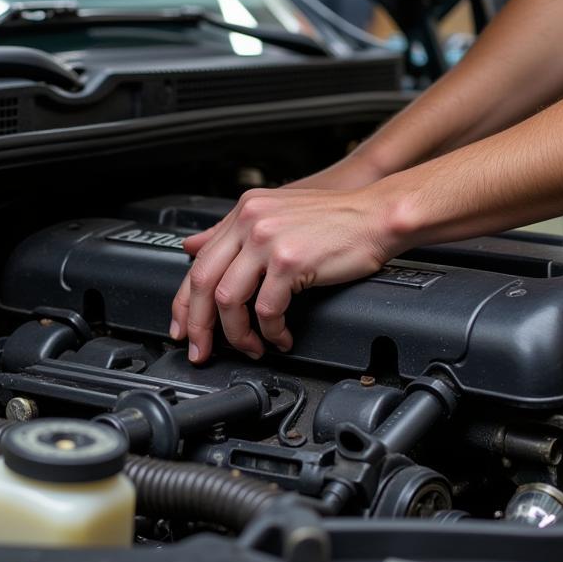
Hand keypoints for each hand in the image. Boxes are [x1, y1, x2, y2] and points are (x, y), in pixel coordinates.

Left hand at [170, 185, 398, 362]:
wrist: (379, 215)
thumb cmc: (338, 220)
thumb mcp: (277, 215)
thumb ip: (236, 232)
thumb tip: (195, 248)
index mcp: (244, 211)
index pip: (198, 261)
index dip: (184, 301)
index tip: (183, 327)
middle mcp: (250, 221)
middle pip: (201, 282)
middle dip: (198, 326)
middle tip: (202, 350)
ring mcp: (267, 240)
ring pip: (227, 299)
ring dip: (237, 334)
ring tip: (251, 347)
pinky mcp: (290, 260)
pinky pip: (267, 309)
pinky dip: (271, 331)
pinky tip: (281, 337)